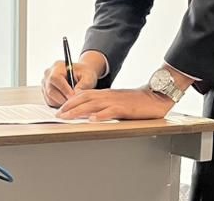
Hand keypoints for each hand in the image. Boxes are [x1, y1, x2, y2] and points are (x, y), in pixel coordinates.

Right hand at [41, 61, 98, 107]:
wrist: (81, 75)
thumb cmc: (84, 74)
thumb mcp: (88, 77)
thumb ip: (83, 85)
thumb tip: (75, 94)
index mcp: (58, 66)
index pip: (56, 78)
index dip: (64, 89)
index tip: (73, 97)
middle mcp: (48, 74)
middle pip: (50, 90)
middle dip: (63, 99)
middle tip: (74, 103)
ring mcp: (45, 83)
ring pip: (50, 98)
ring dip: (61, 103)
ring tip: (72, 101)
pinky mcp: (45, 91)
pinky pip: (49, 102)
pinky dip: (58, 104)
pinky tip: (67, 100)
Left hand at [57, 87, 173, 120]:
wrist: (155, 96)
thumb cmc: (137, 100)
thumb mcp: (118, 100)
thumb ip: (106, 104)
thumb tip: (92, 113)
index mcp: (106, 93)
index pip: (84, 95)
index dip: (71, 101)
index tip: (61, 109)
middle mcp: (109, 95)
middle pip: (85, 99)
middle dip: (70, 106)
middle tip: (58, 114)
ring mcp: (116, 101)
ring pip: (94, 105)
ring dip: (79, 111)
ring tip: (68, 117)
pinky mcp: (125, 108)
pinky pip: (111, 111)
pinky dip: (101, 115)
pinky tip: (93, 120)